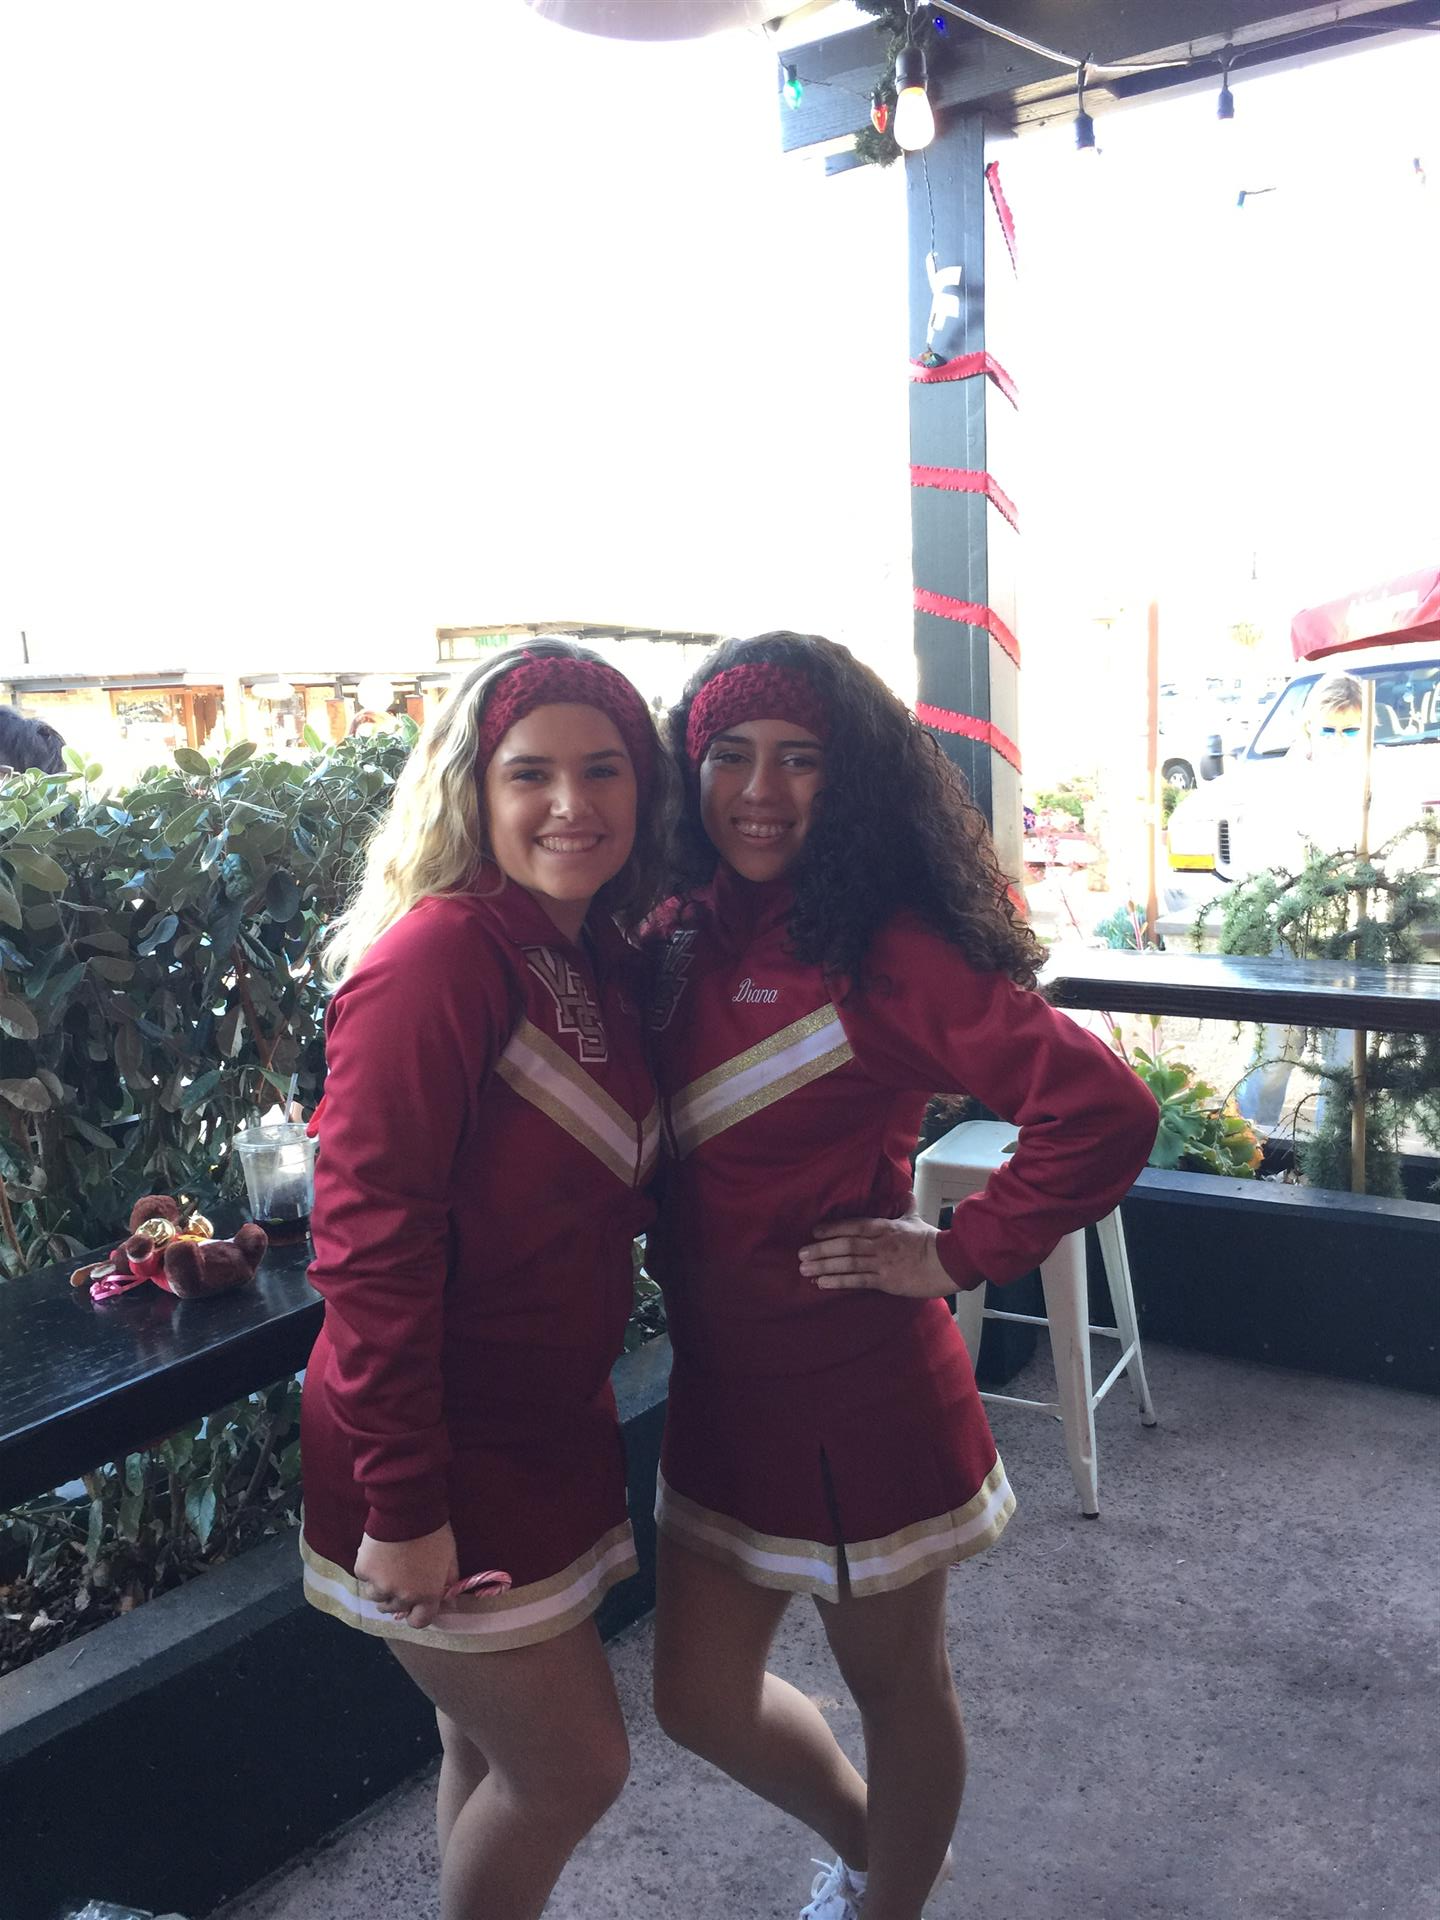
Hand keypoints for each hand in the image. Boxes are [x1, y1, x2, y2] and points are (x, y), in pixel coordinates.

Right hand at [355, 1522, 458, 1629]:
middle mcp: (402, 1596)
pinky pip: (365, 1579)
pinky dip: (369, 1571)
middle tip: (401, 1577)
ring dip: (381, 1587)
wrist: (407, 1508)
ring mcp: (380, 1586)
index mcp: (427, 1595)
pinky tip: (377, 1554)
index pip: (419, 1622)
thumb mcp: (450, 1557)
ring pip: (376, 1597)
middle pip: (395, 1609)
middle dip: (398, 1597)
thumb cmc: (433, 1531)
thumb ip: (448, 1582)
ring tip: (387, 1565)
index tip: (415, 1604)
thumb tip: (449, 1602)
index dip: (417, 1614)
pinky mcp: (363, 1572)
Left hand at [799, 1212, 953, 1297]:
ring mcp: (882, 1262)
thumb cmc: (932, 1241)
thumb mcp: (916, 1219)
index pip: (853, 1225)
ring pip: (847, 1263)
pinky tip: (822, 1284)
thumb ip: (906, 1206)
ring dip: (824, 1266)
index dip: (832, 1228)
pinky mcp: (886, 1281)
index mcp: (885, 1227)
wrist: (949, 1262)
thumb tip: (906, 1191)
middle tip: (801, 1254)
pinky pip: (857, 1281)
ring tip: (805, 1270)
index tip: (814, 1231)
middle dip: (821, 1249)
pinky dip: (838, 1281)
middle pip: (845, 1244)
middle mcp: (879, 1243)